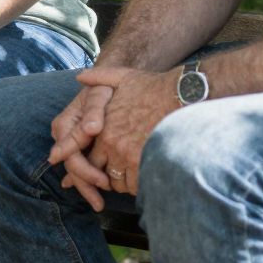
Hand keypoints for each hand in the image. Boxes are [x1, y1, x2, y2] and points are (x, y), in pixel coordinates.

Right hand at [48, 82, 114, 209]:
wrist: (109, 84)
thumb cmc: (106, 88)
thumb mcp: (101, 93)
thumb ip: (94, 109)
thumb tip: (91, 129)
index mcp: (65, 123)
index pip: (70, 153)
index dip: (86, 170)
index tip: (103, 182)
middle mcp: (63, 135)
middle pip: (70, 166)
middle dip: (85, 185)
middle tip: (101, 201)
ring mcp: (70, 142)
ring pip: (74, 170)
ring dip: (86, 188)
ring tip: (100, 205)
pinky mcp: (80, 147)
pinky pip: (80, 167)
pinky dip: (87, 181)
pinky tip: (95, 195)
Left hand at [80, 64, 181, 200]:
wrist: (181, 94)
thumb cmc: (154, 86)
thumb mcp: (123, 76)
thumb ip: (98, 77)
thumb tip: (81, 76)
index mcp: (102, 127)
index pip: (89, 158)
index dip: (97, 165)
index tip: (104, 167)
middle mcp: (111, 143)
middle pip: (101, 174)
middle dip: (109, 177)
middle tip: (120, 174)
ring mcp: (127, 155)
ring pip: (119, 183)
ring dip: (125, 182)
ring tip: (136, 173)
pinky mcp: (145, 162)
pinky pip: (137, 185)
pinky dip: (141, 184)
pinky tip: (148, 175)